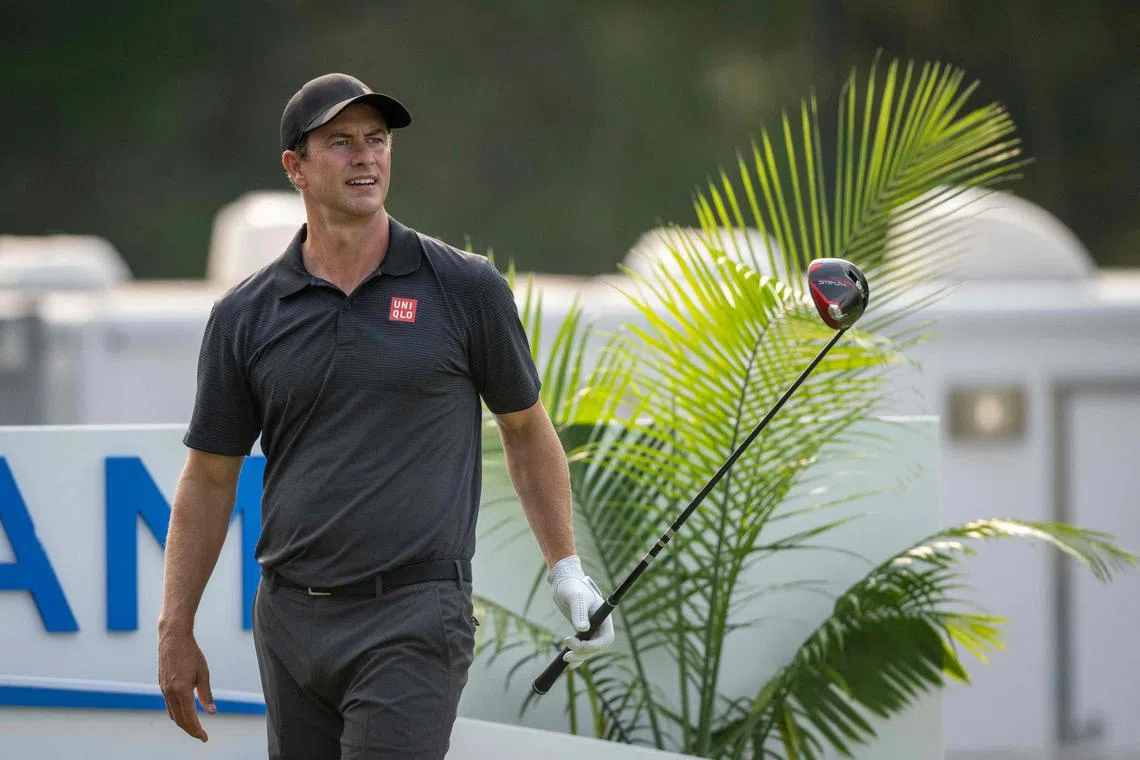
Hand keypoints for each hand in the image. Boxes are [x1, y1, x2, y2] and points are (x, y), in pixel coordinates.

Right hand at [158, 627, 215, 741]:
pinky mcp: (162, 685)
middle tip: (201, 735)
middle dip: (190, 730)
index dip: (197, 730)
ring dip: (183, 723)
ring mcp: (164, 689)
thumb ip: (206, 694)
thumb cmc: (191, 653)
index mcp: (182, 691)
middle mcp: (170, 693)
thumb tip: (211, 712)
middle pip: (179, 720)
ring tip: (195, 727)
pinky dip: (177, 713)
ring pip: (172, 714)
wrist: (173, 638)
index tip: (205, 738)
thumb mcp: (203, 673)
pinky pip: (169, 705)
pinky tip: (185, 713)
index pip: (189, 718)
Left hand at [548, 555, 615, 666]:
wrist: (563, 582)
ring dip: (579, 656)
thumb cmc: (572, 586)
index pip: (605, 638)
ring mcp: (591, 629)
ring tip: (565, 658)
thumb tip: (583, 630)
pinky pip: (582, 648)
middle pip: (597, 646)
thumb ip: (579, 612)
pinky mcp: (581, 631)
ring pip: (588, 649)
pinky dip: (576, 656)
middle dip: (584, 653)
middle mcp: (599, 624)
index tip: (577, 644)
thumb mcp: (575, 597)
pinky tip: (569, 664)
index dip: (594, 646)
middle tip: (567, 655)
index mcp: (603, 616)